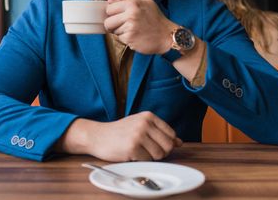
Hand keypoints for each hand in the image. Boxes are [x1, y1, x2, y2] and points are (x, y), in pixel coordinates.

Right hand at [58, 112, 182, 161]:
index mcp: (149, 116)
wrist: (98, 136)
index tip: (155, 145)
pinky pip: (147, 160)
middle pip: (168, 145)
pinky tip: (131, 154)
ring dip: (151, 157)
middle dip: (161, 152)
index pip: (171, 134)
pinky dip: (141, 160)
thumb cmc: (120, 132)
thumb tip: (179, 142)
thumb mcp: (140, 126)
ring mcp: (138, 135)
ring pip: (159, 154)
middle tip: (148, 151)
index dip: (166, 143)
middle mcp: (145, 123)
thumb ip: (160, 132)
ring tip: (139, 152)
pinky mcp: (132, 147)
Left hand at [104, 0, 174, 53]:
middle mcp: (131, 14)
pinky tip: (135, 36)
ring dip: (120, 32)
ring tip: (133, 30)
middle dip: (113, 24)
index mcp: (133, 3)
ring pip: (113, 31)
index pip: (109, 8)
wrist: (167, 36)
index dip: (112, 13)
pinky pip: (119, 38)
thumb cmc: (156, 18)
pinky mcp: (130, 38)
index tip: (118, 16)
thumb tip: (109, 1)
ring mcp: (130, 27)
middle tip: (124, 25)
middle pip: (108, 21)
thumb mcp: (146, 1)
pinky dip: (125, 38)